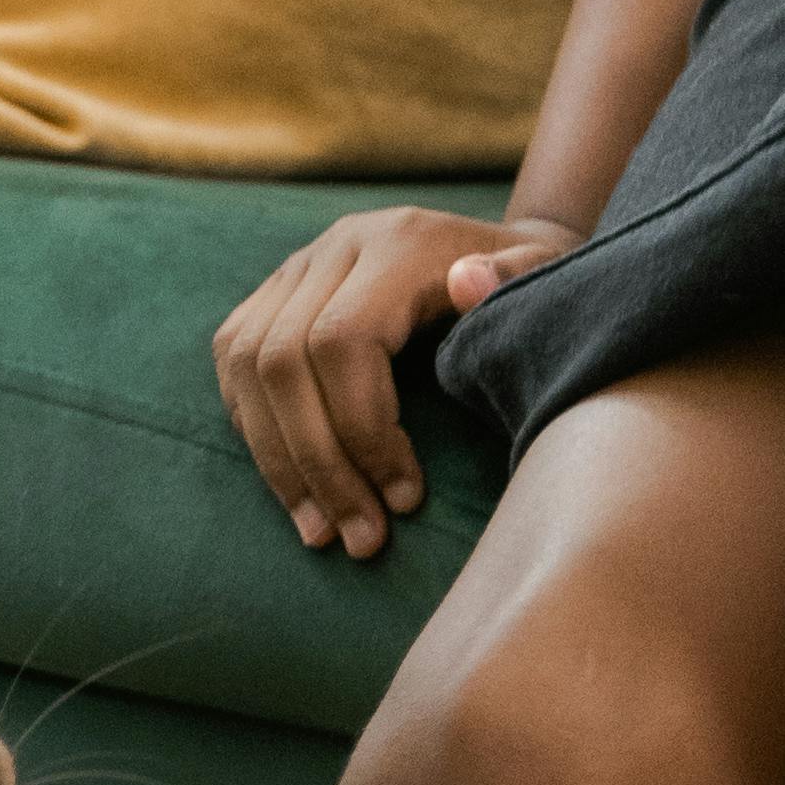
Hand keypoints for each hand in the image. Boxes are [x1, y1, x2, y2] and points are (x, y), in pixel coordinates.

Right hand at [212, 202, 575, 553]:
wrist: (504, 254)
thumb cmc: (537, 291)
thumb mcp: (550, 280)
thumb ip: (519, 280)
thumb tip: (469, 283)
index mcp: (397, 245)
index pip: (342, 340)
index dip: (362, 429)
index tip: (407, 498)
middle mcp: (334, 248)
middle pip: (281, 358)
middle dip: (316, 463)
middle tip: (360, 539)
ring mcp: (297, 268)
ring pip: (244, 362)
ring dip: (276, 459)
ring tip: (321, 531)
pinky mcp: (275, 293)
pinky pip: (235, 361)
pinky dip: (257, 430)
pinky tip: (295, 487)